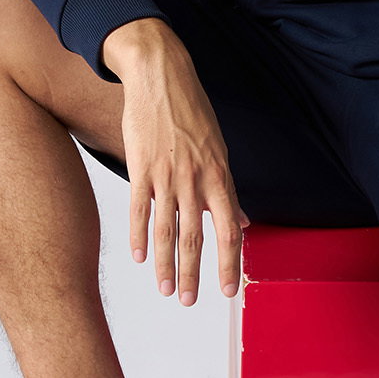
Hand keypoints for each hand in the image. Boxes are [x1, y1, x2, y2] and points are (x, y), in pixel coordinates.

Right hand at [102, 20, 251, 304]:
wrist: (160, 75)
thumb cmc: (192, 111)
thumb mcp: (219, 148)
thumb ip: (227, 190)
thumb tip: (241, 222)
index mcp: (219, 175)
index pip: (228, 230)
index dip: (229, 263)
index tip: (228, 289)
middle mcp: (195, 179)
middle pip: (195, 237)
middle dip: (195, 274)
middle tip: (191, 302)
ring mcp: (166, 174)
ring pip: (166, 230)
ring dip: (165, 265)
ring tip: (166, 290)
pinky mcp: (140, 166)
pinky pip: (140, 209)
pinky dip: (138, 236)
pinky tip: (138, 257)